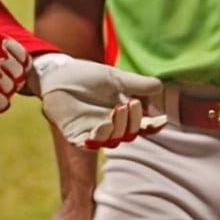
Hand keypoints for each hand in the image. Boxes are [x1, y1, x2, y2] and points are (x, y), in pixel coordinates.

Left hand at [31, 54, 166, 148]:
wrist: (58, 74)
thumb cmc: (87, 76)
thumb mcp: (115, 78)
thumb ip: (137, 84)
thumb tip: (160, 87)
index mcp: (123, 114)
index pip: (142, 126)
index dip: (153, 126)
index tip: (162, 119)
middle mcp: (111, 127)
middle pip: (129, 134)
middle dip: (133, 121)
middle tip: (130, 102)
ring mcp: (93, 133)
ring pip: (112, 142)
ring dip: (118, 129)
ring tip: (116, 110)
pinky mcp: (76, 136)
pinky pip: (88, 145)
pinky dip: (97, 139)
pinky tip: (103, 126)